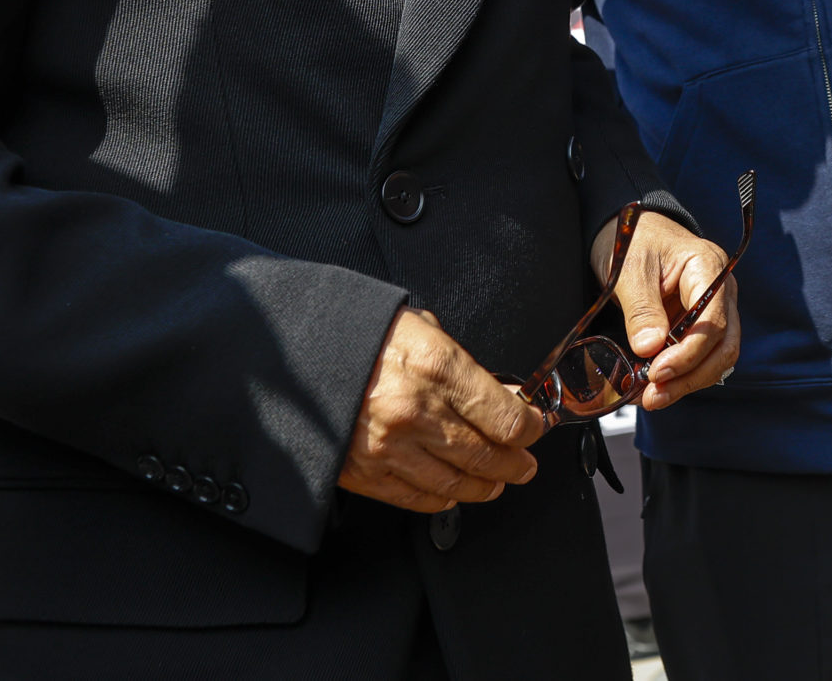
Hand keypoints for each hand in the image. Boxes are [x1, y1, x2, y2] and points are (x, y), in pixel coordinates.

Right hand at [339, 307, 543, 512]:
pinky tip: (455, 493)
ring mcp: (390, 447)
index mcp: (437, 368)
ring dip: (486, 486)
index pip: (505, 417)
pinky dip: (443, 499)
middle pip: (487, 456)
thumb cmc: (362, 336)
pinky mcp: (366, 472)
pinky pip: (417, 497)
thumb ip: (466, 367)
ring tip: (497, 481)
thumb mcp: (424, 331)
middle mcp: (417, 412)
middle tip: (525, 465)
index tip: (534, 427)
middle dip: (516, 464)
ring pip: (457, 483)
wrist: (296, 355)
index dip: (529, 428)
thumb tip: (506, 394)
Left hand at [589, 211, 740, 409]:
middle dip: (690, 376)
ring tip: (652, 397)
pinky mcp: (699, 324)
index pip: (712, 322)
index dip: (687, 354)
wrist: (629, 229)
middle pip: (723, 346)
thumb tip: (650, 348)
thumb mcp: (629, 269)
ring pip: (717, 357)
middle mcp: (720, 289)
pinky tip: (658, 386)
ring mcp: (714, 308)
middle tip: (654, 395)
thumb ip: (642, 309)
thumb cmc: (633, 238)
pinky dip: (682, 375)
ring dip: (687, 382)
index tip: (656, 372)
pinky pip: (701, 356)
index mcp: (708, 267)